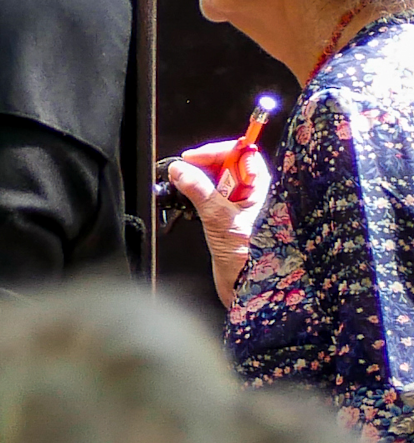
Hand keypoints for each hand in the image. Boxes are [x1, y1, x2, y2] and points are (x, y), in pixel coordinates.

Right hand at [163, 139, 271, 311]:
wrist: (249, 290)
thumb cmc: (247, 259)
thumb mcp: (220, 221)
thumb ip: (199, 192)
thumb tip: (180, 169)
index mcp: (262, 188)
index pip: (242, 153)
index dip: (216, 151)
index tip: (192, 158)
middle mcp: (254, 193)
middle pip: (228, 164)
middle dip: (204, 166)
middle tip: (183, 175)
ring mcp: (242, 205)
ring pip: (218, 180)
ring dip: (198, 181)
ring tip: (185, 190)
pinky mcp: (229, 217)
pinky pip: (212, 196)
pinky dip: (198, 195)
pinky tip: (190, 204)